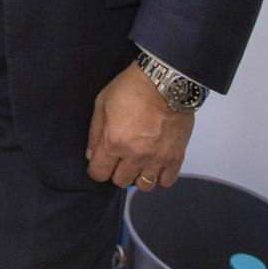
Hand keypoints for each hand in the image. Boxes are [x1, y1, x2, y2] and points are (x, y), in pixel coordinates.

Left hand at [86, 63, 194, 190]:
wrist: (165, 82)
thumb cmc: (131, 89)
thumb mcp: (102, 104)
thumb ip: (94, 133)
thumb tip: (91, 155)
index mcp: (114, 142)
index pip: (99, 173)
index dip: (96, 170)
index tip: (99, 163)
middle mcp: (136, 155)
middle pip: (120, 181)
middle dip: (115, 171)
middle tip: (118, 158)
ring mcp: (157, 158)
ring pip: (144, 186)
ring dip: (137, 176)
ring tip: (137, 161)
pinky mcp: (176, 157)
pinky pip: (166, 182)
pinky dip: (159, 176)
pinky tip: (154, 163)